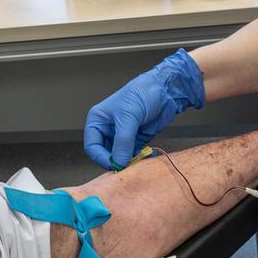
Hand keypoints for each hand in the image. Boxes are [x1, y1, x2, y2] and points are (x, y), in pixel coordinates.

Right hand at [83, 49, 204, 169]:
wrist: (166, 90)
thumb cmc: (143, 93)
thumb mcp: (129, 115)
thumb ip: (123, 140)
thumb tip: (119, 162)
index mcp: (98, 120)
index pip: (92, 146)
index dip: (101, 158)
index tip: (114, 165)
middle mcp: (108, 129)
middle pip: (105, 154)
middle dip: (115, 162)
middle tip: (126, 167)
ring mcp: (122, 136)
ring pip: (119, 157)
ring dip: (128, 162)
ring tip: (137, 161)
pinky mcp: (136, 140)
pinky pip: (133, 155)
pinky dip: (138, 159)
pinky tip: (145, 158)